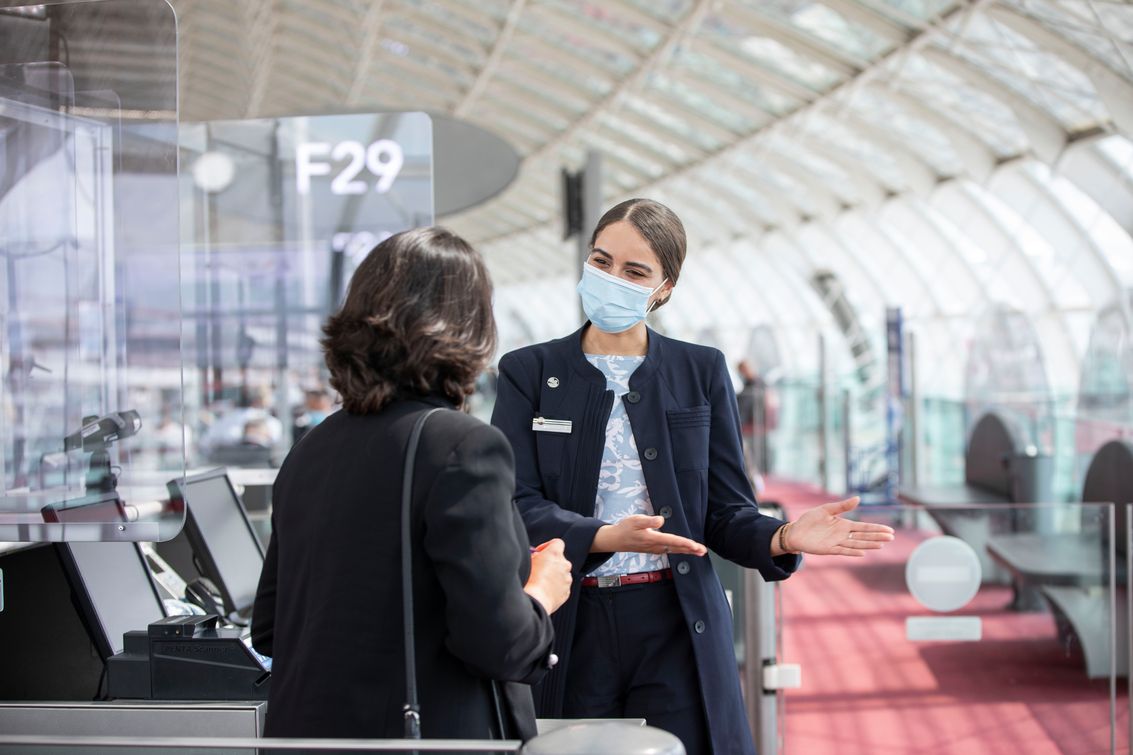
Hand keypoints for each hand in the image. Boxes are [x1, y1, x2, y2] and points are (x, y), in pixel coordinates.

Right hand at [524, 539, 571, 614]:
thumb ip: (536, 556)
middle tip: (539, 568)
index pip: (557, 542)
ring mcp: (567, 578)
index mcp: (555, 554)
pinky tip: (545, 589)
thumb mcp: (528, 562)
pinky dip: (555, 586)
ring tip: (541, 581)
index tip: (540, 552)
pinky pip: (562, 585)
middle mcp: (564, 564)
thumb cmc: (530, 581)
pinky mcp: (567, 591)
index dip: (548, 546)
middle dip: (550, 562)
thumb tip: (537, 556)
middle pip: (559, 559)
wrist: (535, 600)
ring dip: (553, 574)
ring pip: (561, 572)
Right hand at [590, 515, 706, 556]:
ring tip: (699, 551)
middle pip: (676, 548)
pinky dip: (679, 550)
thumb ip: (648, 521)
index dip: (685, 543)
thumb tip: (661, 520)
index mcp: (652, 539)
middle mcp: (655, 546)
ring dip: (687, 551)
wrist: (616, 540)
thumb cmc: (625, 528)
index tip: (695, 545)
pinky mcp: (654, 548)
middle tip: (703, 551)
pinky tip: (685, 550)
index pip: (672, 541)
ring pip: (674, 550)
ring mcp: (655, 549)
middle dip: (690, 550)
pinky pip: (670, 550)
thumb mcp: (634, 520)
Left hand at [782, 497, 894, 556]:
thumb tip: (858, 499)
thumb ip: (842, 506)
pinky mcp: (829, 549)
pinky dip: (853, 551)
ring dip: (869, 544)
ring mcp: (837, 542)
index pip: (864, 527)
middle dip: (877, 536)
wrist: (795, 531)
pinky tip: (863, 552)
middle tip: (891, 537)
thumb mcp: (826, 509)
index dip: (876, 528)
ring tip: (882, 544)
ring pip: (857, 544)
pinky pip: (843, 550)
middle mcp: (843, 534)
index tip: (889, 530)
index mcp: (844, 524)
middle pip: (864, 536)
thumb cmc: (810, 520)